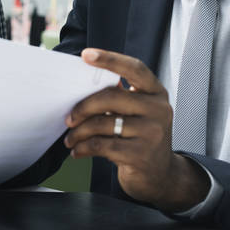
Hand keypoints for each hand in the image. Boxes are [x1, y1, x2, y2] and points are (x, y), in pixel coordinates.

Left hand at [64, 49, 208, 211]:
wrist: (160, 175)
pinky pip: (101, 145)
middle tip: (68, 118)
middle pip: (111, 97)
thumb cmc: (140, 138)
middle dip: (83, 106)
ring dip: (79, 132)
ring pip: (102, 123)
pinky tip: (77, 151)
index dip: (110, 59)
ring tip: (70, 138)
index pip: (134, 68)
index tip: (86, 55)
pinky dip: (83, 148)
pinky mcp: (140, 155)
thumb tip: (82, 84)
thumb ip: (120, 97)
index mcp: (156, 93)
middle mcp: (158, 110)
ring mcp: (152, 133)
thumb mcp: (138, 113)